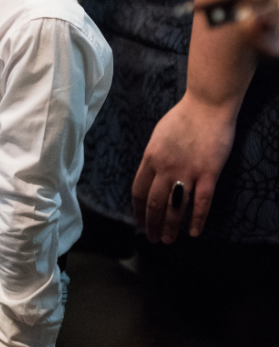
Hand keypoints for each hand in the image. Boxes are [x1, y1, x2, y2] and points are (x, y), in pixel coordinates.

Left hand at [132, 92, 237, 242]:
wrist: (207, 106)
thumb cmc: (182, 118)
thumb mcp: (158, 136)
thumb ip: (154, 157)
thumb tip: (150, 176)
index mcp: (150, 157)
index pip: (139, 191)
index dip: (138, 210)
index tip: (139, 223)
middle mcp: (165, 168)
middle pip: (154, 203)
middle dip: (151, 224)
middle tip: (153, 239)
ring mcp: (187, 172)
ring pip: (175, 207)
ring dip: (170, 227)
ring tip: (168, 240)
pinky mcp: (208, 174)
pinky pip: (201, 203)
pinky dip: (196, 220)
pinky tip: (193, 232)